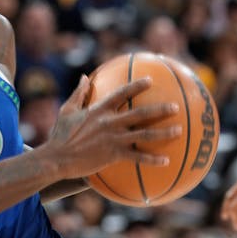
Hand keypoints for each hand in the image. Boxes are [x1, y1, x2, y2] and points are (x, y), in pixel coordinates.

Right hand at [41, 75, 183, 180]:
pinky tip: (167, 160)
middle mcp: (109, 123)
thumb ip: (79, 93)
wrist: (56, 159)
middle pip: (140, 114)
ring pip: (144, 135)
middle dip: (160, 109)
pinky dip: (153, 159)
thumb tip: (85, 77)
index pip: (122, 93)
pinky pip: (138, 157)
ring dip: (163, 133)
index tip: (150, 80)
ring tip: (179, 130)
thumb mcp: (67, 110)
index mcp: (99, 110)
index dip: (137, 86)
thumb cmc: (60, 135)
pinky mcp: (113, 155)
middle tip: (175, 107)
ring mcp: (113, 139)